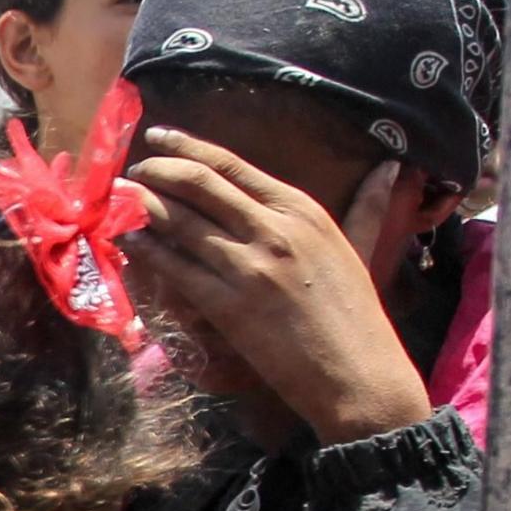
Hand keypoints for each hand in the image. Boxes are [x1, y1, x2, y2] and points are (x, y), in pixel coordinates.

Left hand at [127, 130, 431, 443]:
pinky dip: (147, 251)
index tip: (160, 136)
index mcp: (303, 210)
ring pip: (180, 223)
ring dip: (143, 207)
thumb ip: (366, 207)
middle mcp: (273, 229)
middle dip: (157, 171)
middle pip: (199, 185)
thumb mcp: (362, 248)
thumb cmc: (357, 316)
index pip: (233, 166)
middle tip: (133, 170)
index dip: (188, 146)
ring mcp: (248, 266)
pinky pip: (175, 268)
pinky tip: (129, 243)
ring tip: (120, 198)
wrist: (357, 375)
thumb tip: (390, 167)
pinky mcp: (226, 304)